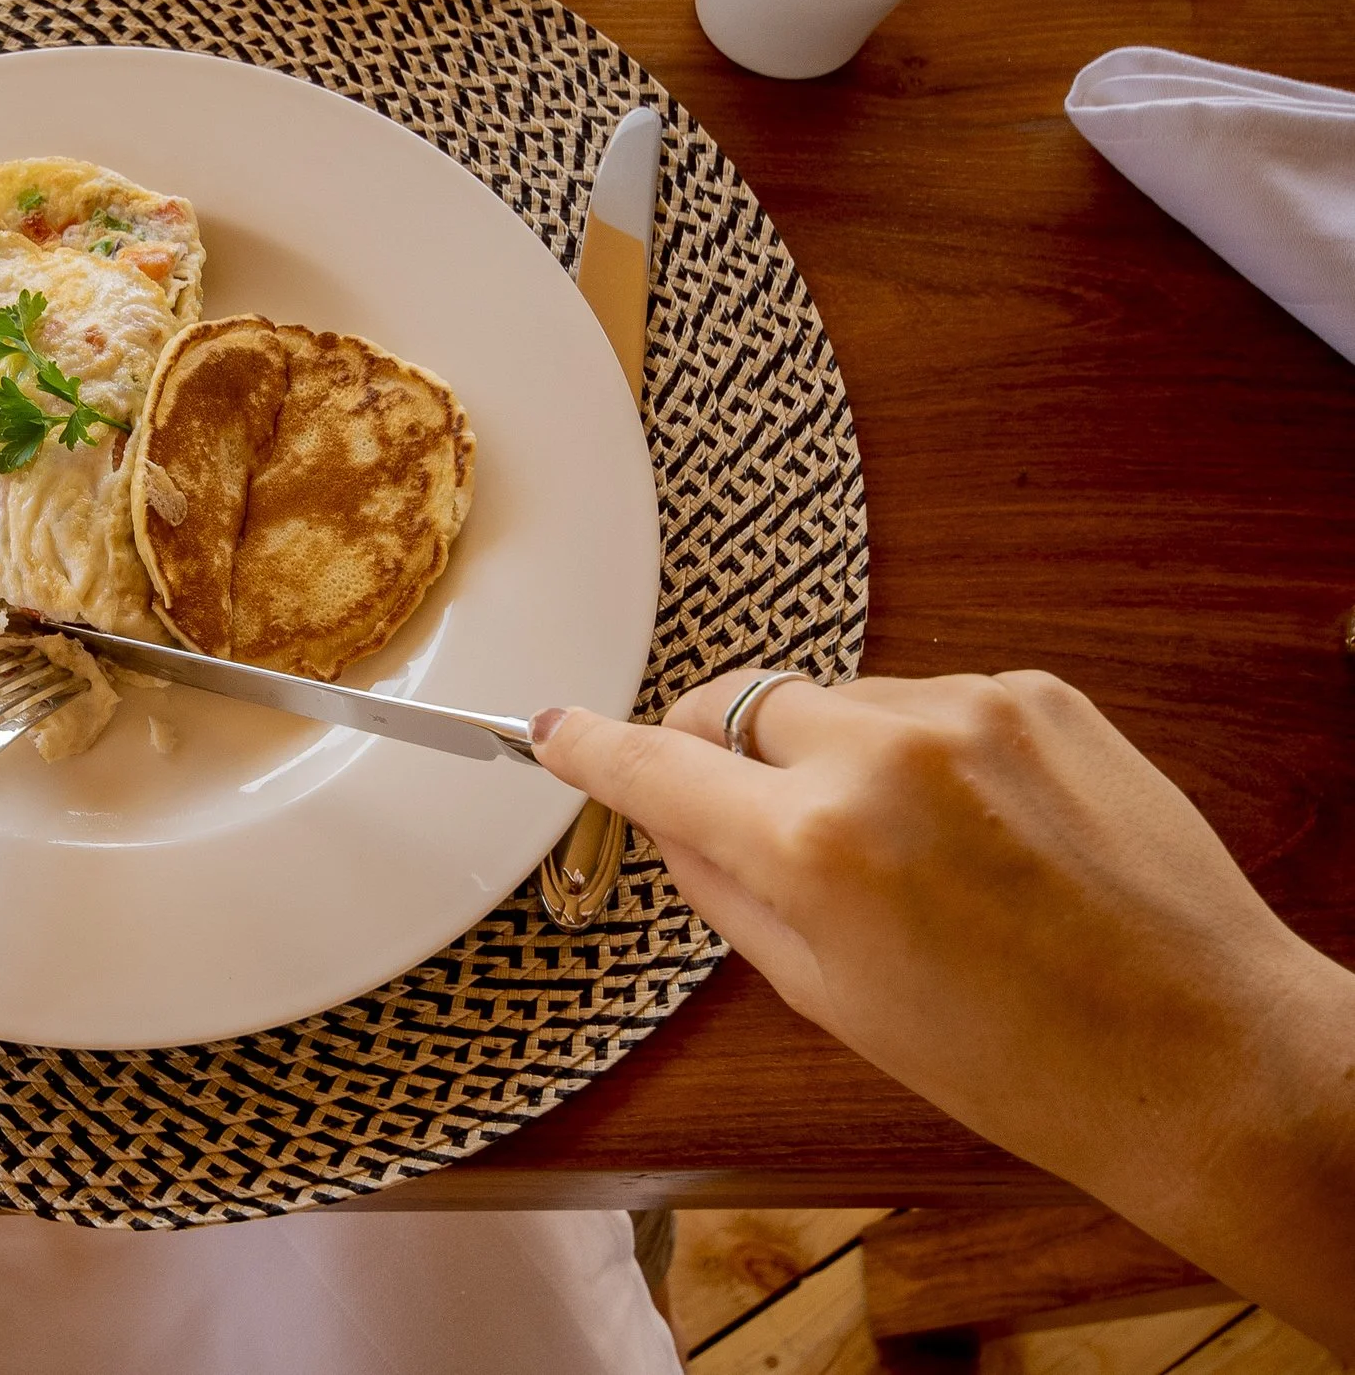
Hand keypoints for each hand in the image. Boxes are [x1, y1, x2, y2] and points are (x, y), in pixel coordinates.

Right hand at [533, 671, 1354, 1350]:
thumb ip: (723, 890)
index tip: (554, 731)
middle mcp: (883, 755)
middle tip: (761, 823)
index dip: (591, 749)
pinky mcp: (1040, 694)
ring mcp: (970, 712)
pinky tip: (974, 827)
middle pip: (737, 703)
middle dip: (726, 752)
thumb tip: (661, 816)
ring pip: (834, 698)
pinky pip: (928, 697)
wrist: (1202, 1054)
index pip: (655, 764)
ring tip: (907, 850)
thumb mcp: (828, 997)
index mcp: (814, 847)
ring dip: (832, 751)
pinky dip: (920, 747)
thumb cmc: (1019, 1060)